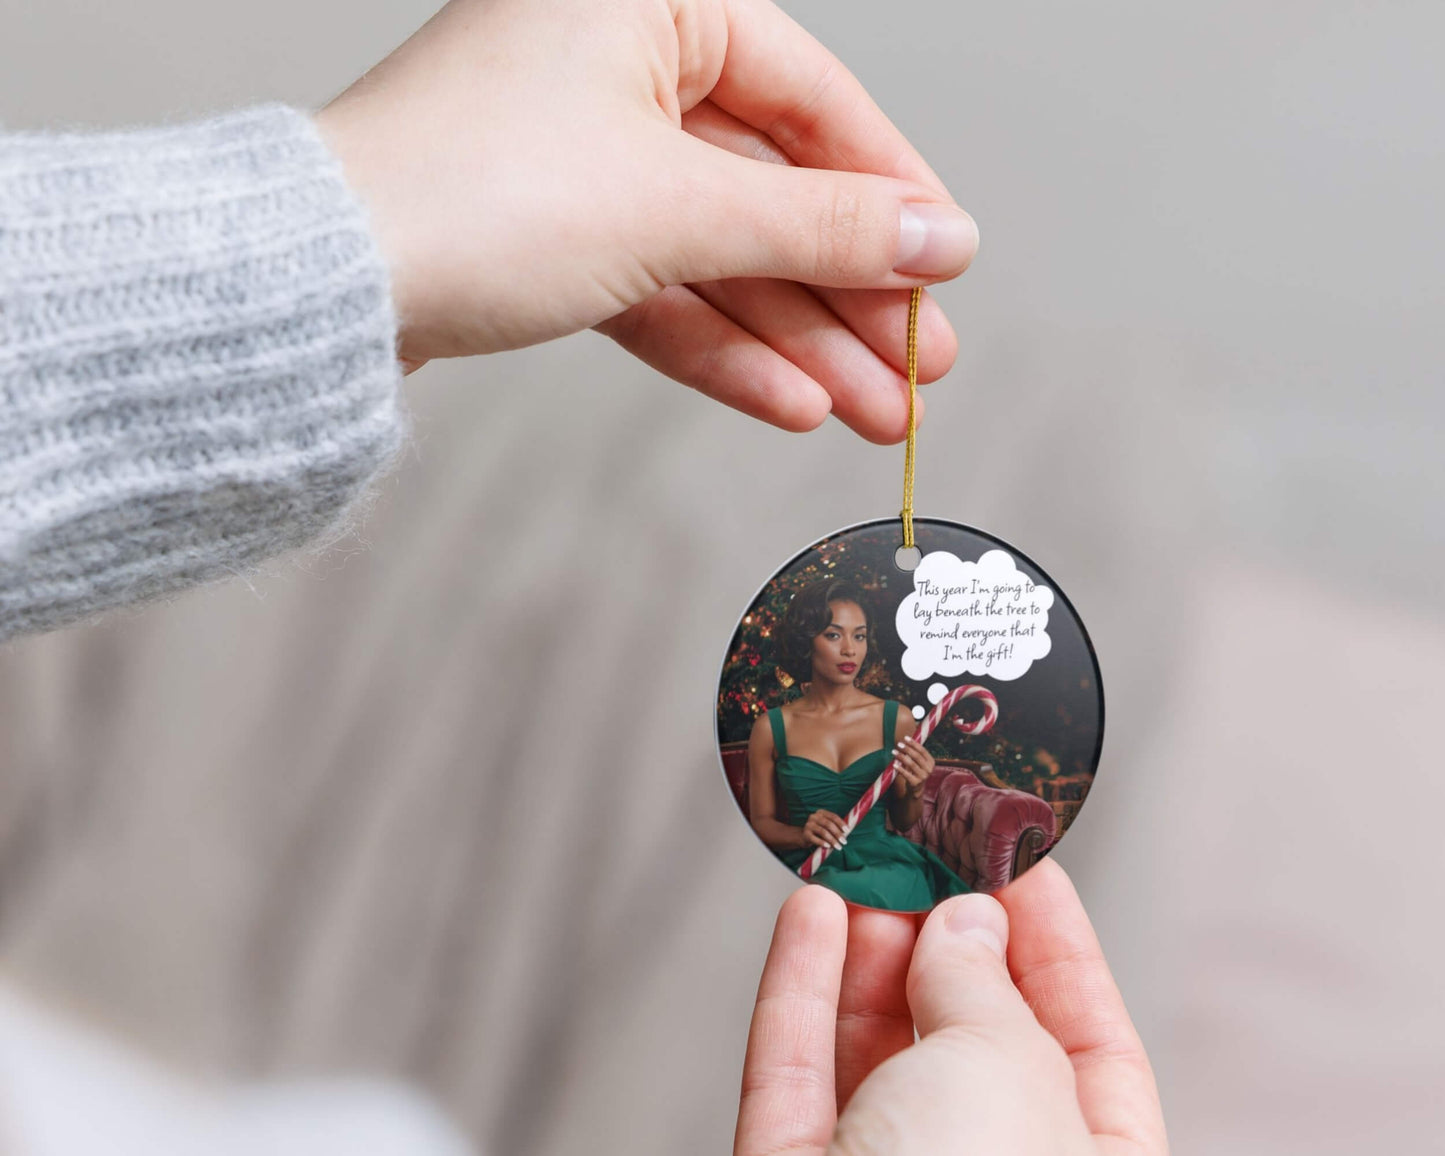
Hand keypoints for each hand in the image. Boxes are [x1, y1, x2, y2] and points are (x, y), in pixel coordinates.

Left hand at [314, 0, 977, 441]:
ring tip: (874, 413)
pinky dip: (720, 348)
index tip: (944, 264)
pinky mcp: (545, 237)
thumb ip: (820, 225)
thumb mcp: (677, 206)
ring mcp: (575, 157)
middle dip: (847, 293)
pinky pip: (657, 290)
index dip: (886, 191)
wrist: (318, 290)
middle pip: (766, 189)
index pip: (808, 97)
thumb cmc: (469, 194)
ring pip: (717, 254)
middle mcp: (610, 66)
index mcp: (644, 0)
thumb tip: (938, 237)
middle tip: (917, 369)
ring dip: (798, 339)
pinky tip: (791, 402)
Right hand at [734, 859, 1168, 1155]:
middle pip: (969, 1035)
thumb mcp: (1007, 1071)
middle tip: (923, 845)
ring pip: (875, 1048)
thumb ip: (980, 983)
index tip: (1017, 857)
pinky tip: (811, 915)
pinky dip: (799, 987)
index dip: (1054, 942)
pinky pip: (795, 1074)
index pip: (1087, 1039)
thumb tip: (962, 928)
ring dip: (866, 949)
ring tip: (864, 863)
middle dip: (944, 935)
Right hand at [803, 809, 848, 851]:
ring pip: (823, 832)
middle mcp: (814, 817)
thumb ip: (835, 826)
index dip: (841, 823)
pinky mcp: (805, 834)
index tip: (847, 831)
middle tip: (844, 842)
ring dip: (832, 840)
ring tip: (838, 847)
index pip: (833, 816)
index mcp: (821, 812)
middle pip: (829, 824)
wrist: (804, 837)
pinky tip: (828, 846)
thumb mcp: (826, 826)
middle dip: (838, 833)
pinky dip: (822, 843)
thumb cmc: (819, 832)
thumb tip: (848, 831)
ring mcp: (809, 825)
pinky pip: (815, 839)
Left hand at [891, 733, 933, 796]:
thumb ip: (915, 753)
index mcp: (931, 762)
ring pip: (911, 764)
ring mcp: (923, 777)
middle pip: (917, 756)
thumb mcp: (919, 762)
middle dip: (907, 749)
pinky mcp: (915, 783)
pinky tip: (894, 764)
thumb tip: (906, 739)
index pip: (922, 750)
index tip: (905, 738)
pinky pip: (906, 774)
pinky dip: (900, 768)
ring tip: (894, 751)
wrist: (916, 788)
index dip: (914, 743)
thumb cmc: (916, 771)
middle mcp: (929, 769)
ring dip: (901, 757)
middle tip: (899, 744)